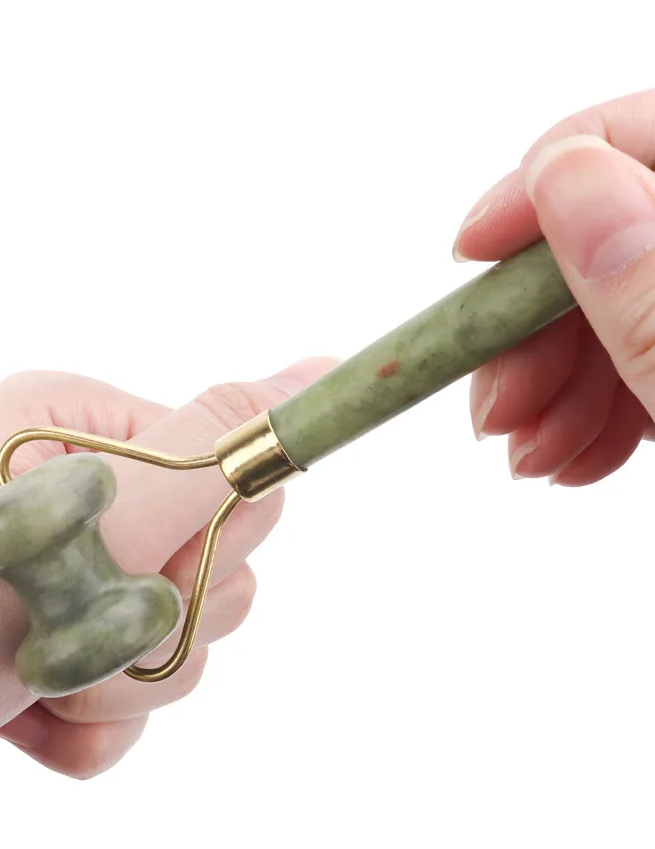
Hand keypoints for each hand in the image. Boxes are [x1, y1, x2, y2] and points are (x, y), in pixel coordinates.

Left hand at [0, 357, 333, 848]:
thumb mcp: (98, 521)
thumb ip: (219, 451)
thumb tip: (325, 366)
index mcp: (78, 423)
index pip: (228, 470)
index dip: (207, 542)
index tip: (145, 572)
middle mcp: (66, 489)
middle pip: (208, 562)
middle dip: (160, 625)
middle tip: (78, 631)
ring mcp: (51, 575)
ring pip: (168, 640)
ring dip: (119, 684)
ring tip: (36, 686)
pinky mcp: (35, 649)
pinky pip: (119, 695)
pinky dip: (85, 726)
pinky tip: (17, 726)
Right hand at [453, 89, 654, 483]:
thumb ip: (652, 290)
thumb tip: (566, 177)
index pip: (645, 138)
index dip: (545, 181)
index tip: (467, 252)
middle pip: (610, 234)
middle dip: (530, 327)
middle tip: (496, 408)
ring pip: (610, 304)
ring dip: (547, 384)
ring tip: (531, 454)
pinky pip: (634, 354)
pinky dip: (587, 409)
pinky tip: (570, 455)